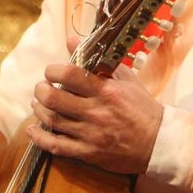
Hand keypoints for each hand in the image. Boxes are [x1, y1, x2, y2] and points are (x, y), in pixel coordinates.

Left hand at [26, 63, 160, 174]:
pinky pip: (57, 146)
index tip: (51, 71)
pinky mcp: (89, 153)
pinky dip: (40, 138)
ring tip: (38, 103)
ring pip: (53, 120)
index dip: (53, 70)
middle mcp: (97, 112)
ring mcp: (91, 135)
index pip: (70, 75)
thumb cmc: (141, 107)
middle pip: (54, 99)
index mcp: (106, 91)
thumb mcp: (125, 78)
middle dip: (41, 90)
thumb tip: (71, 39)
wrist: (158, 143)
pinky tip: (33, 130)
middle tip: (41, 87)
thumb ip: (98, 59)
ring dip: (39, 109)